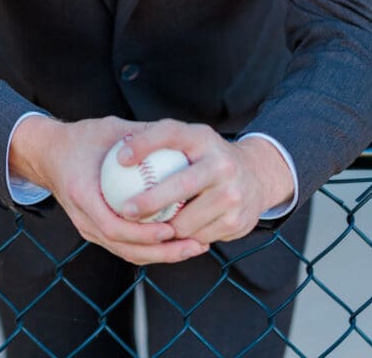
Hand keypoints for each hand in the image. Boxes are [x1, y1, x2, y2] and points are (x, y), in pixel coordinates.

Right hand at [8, 114, 208, 264]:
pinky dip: (150, 246)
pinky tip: (177, 240)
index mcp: (82, 193)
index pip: (112, 225)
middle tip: (195, 245)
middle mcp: (82, 217)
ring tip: (194, 247)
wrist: (49, 154)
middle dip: (162, 252)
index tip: (170, 229)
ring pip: (126, 252)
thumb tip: (175, 134)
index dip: (142, 233)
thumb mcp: (108, 130)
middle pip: (123, 247)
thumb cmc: (79, 138)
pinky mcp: (94, 229)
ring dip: (161, 255)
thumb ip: (138, 135)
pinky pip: (125, 245)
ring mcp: (87, 227)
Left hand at [116, 120, 294, 243]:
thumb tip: (115, 149)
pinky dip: (184, 237)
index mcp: (202, 138)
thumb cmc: (206, 158)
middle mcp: (221, 163)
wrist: (257, 176)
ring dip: (166, 227)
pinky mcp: (237, 220)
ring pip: (187, 220)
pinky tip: (176, 232)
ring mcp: (232, 193)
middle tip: (126, 211)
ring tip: (150, 225)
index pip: (170, 133)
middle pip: (181, 185)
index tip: (120, 157)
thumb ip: (159, 143)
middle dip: (150, 200)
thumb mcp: (190, 141)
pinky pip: (199, 237)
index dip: (144, 143)